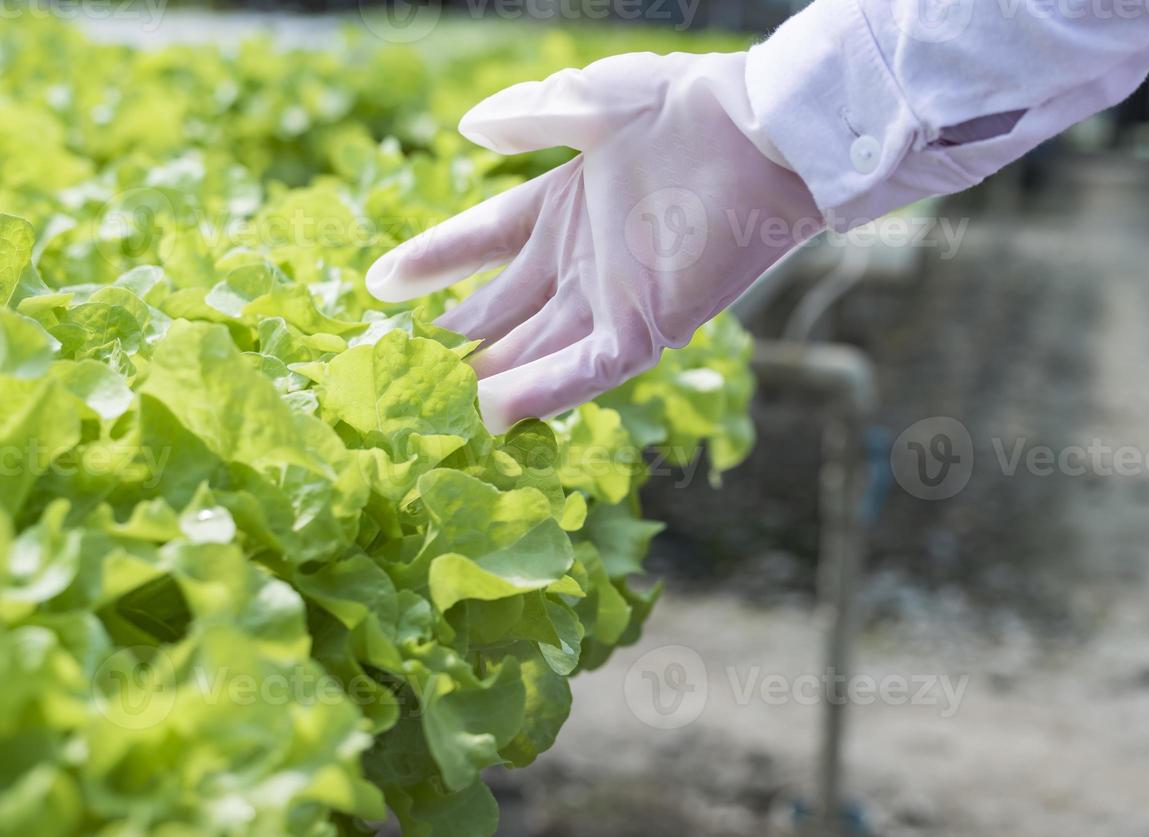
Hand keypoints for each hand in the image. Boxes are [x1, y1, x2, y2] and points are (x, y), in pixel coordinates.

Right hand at [366, 51, 822, 430]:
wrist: (764, 136)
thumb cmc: (687, 109)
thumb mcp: (591, 104)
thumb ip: (531, 118)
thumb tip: (469, 130)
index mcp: (560, 206)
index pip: (479, 241)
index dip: (430, 260)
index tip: (377, 282)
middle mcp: (579, 260)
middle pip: (500, 308)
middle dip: (450, 336)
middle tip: (392, 366)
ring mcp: (609, 298)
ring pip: (532, 349)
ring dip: (485, 376)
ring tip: (427, 405)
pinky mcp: (644, 327)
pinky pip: (582, 370)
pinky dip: (539, 391)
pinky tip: (491, 413)